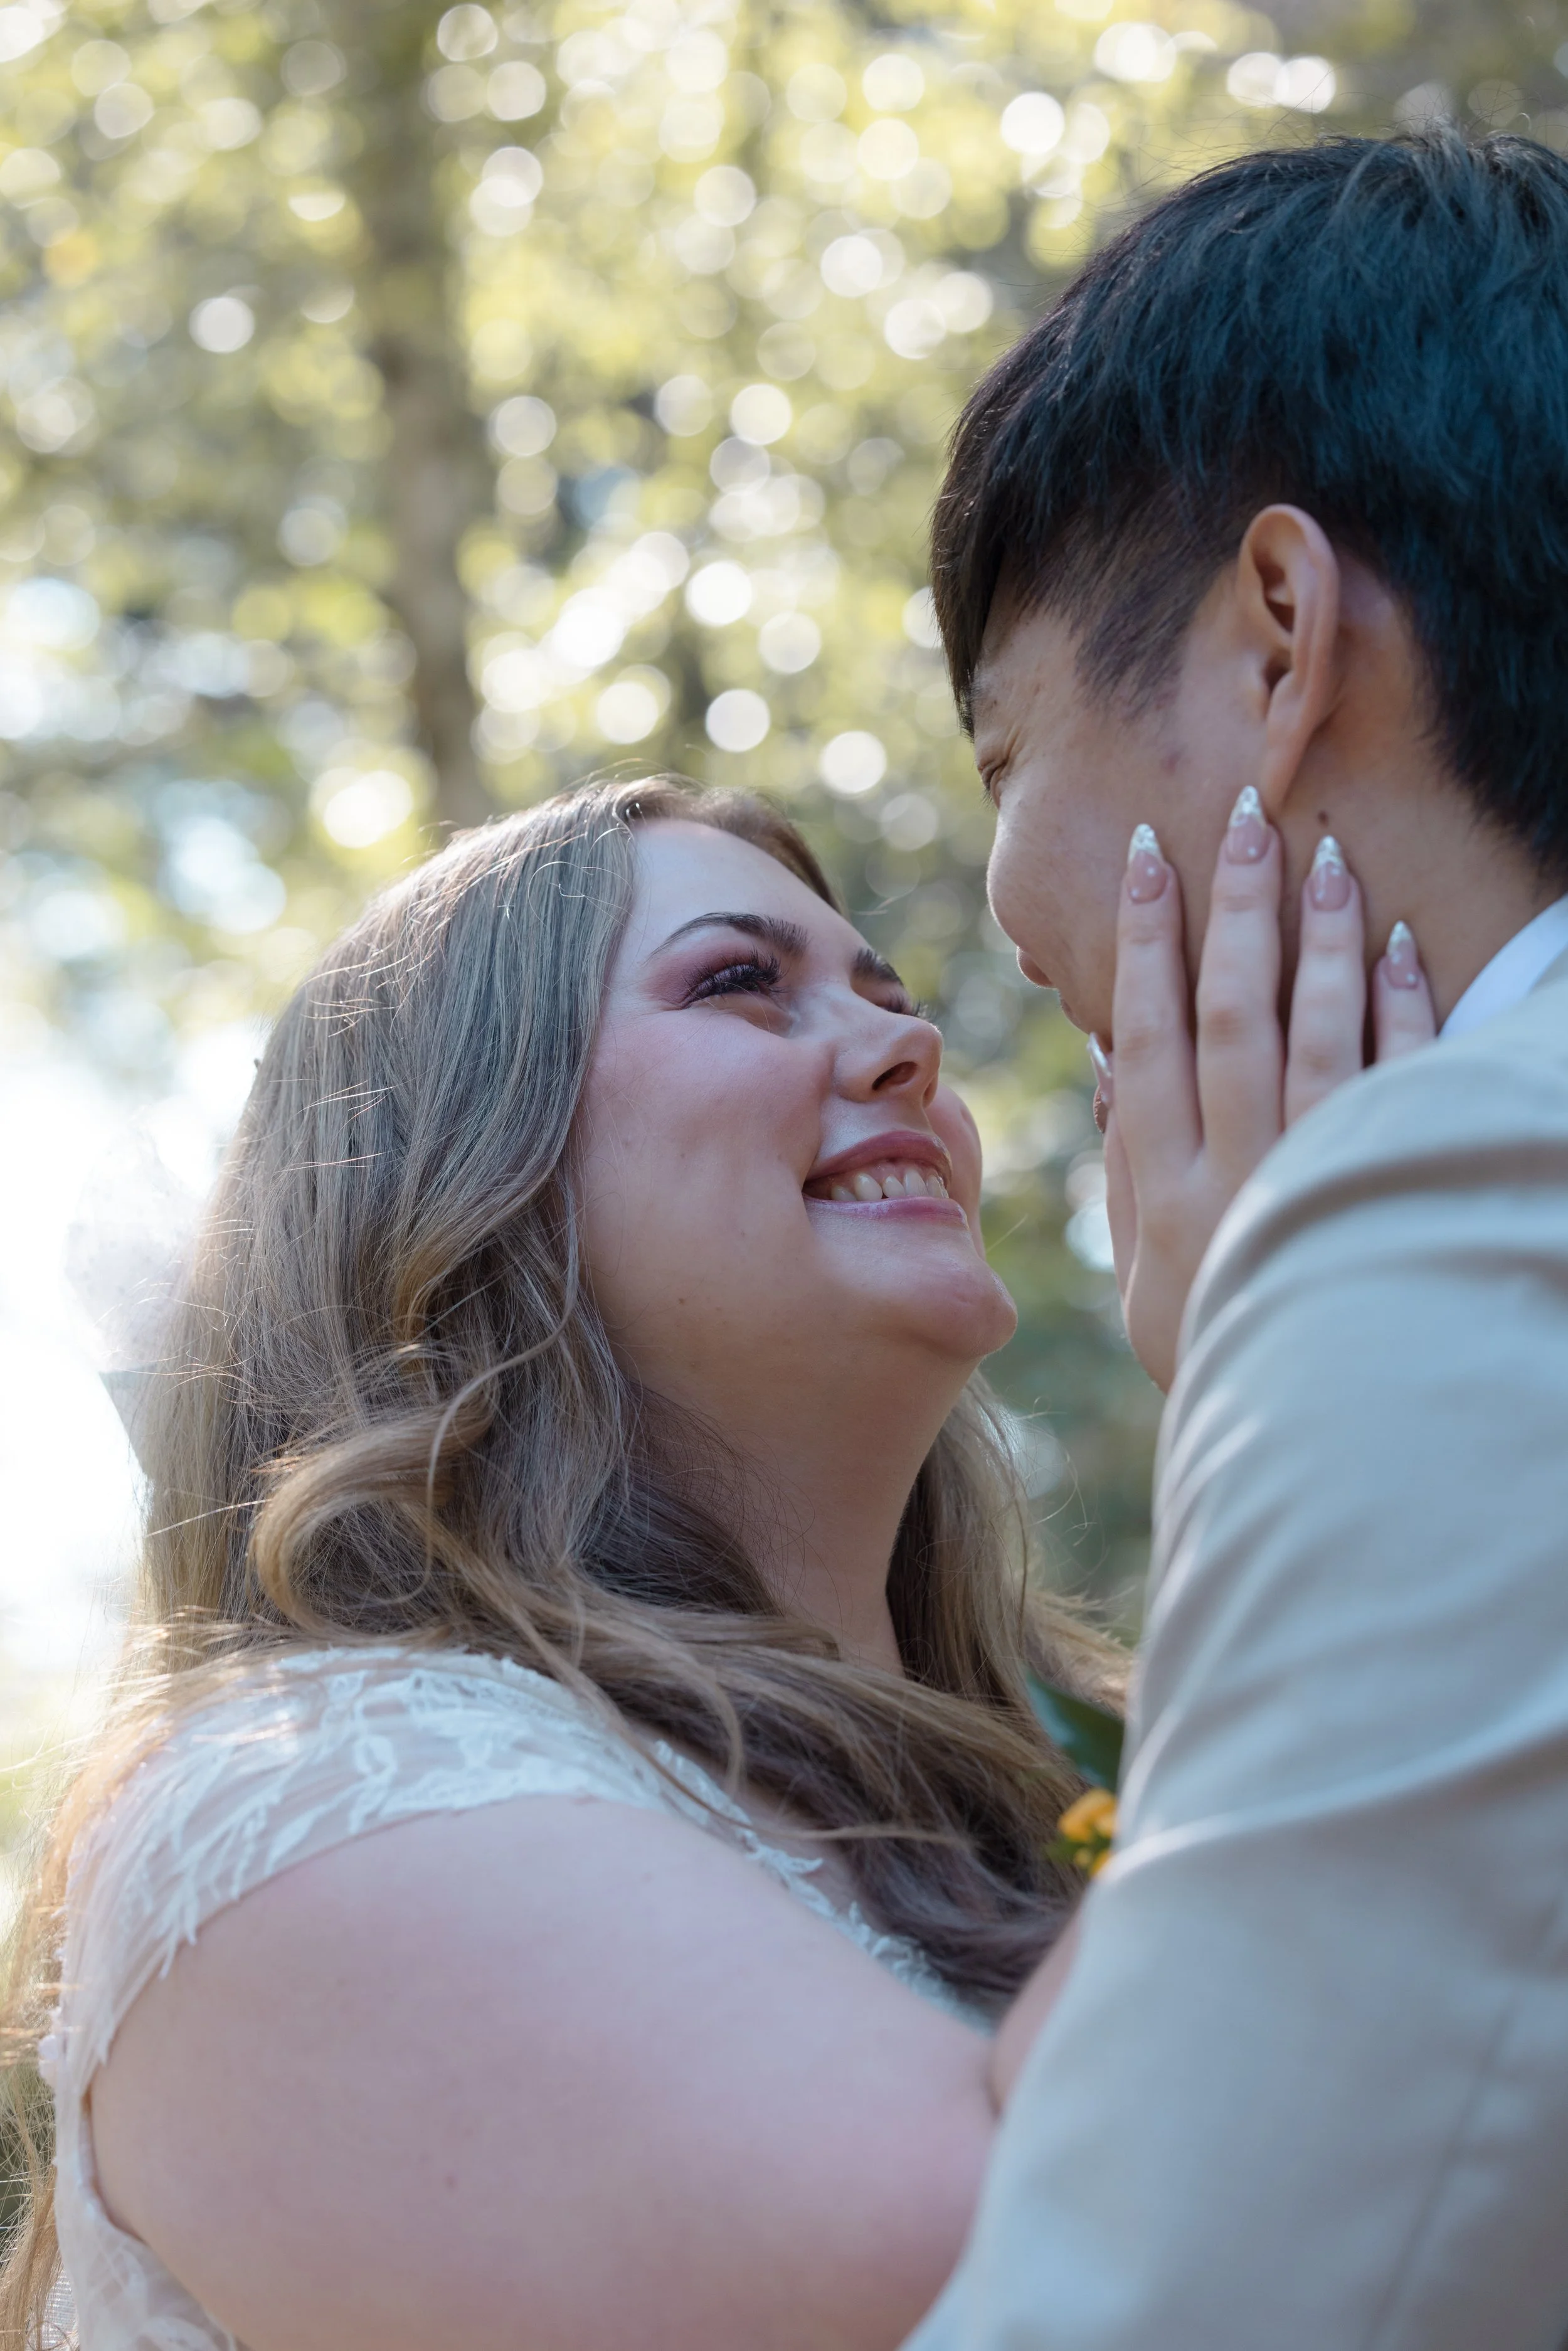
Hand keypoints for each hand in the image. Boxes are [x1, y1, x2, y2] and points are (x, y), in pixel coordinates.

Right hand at [1097, 790, 1435, 1390]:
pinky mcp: (1385, 1197)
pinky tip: (1400, 951)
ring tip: (1324, 859)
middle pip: (1231, 1020)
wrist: (1306, 1442)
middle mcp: (1233, 1179)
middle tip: (1241, 821)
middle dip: (1233, 914)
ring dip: (1320, 944)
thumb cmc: (1214, 1350)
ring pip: (1317, 1041)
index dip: (1147, 946)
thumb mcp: (1146, 1277)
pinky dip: (1400, 1017)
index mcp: (1164, 1192)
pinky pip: (1397, 1090)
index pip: (1149, 1040)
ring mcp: (1313, 1186)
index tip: (1149, 860)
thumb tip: (1111, 1065)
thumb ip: (1125, 1170)